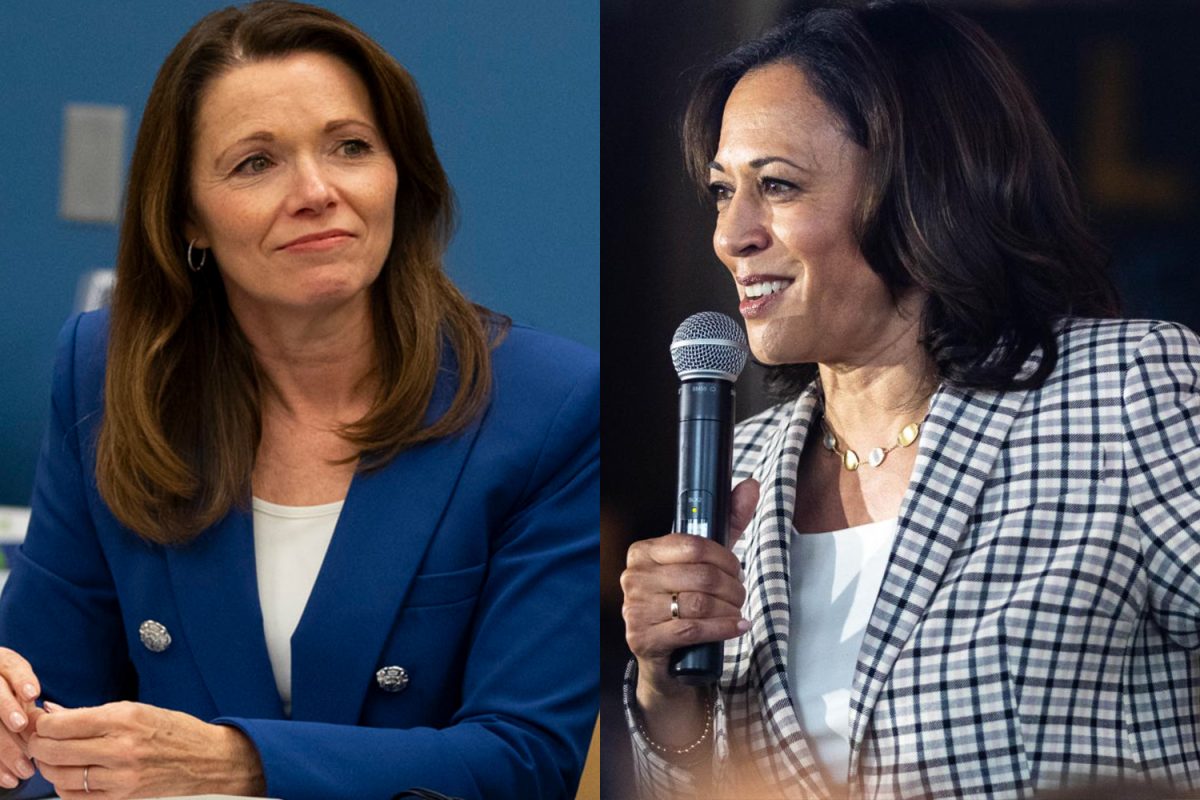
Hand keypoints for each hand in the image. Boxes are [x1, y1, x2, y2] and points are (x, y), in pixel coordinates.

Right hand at [0, 648, 42, 788]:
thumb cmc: (10, 689)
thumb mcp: (20, 686)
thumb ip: (29, 699)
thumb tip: (48, 723)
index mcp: (2, 664)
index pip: (11, 667)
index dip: (21, 679)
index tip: (33, 694)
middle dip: (8, 713)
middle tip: (24, 729)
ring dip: (3, 750)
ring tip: (23, 772)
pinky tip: (6, 779)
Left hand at [28, 701, 265, 798]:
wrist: (207, 760)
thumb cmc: (175, 731)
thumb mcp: (136, 710)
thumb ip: (92, 714)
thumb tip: (53, 712)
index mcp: (124, 720)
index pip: (61, 724)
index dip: (43, 723)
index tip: (44, 722)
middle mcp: (120, 749)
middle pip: (54, 750)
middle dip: (40, 744)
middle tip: (42, 739)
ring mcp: (120, 777)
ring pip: (60, 776)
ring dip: (49, 767)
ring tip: (55, 758)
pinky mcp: (121, 798)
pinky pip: (75, 797)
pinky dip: (65, 786)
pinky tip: (72, 775)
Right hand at [621, 478, 758, 696]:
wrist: (665, 655)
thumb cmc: (683, 600)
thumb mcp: (704, 560)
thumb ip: (728, 521)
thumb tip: (750, 485)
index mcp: (643, 551)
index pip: (694, 545)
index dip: (725, 558)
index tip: (736, 569)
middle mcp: (633, 577)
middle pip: (701, 576)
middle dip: (732, 588)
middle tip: (739, 595)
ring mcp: (634, 608)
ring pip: (699, 604)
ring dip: (729, 610)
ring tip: (737, 612)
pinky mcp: (642, 638)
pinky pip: (692, 629)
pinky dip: (722, 629)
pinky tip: (735, 627)